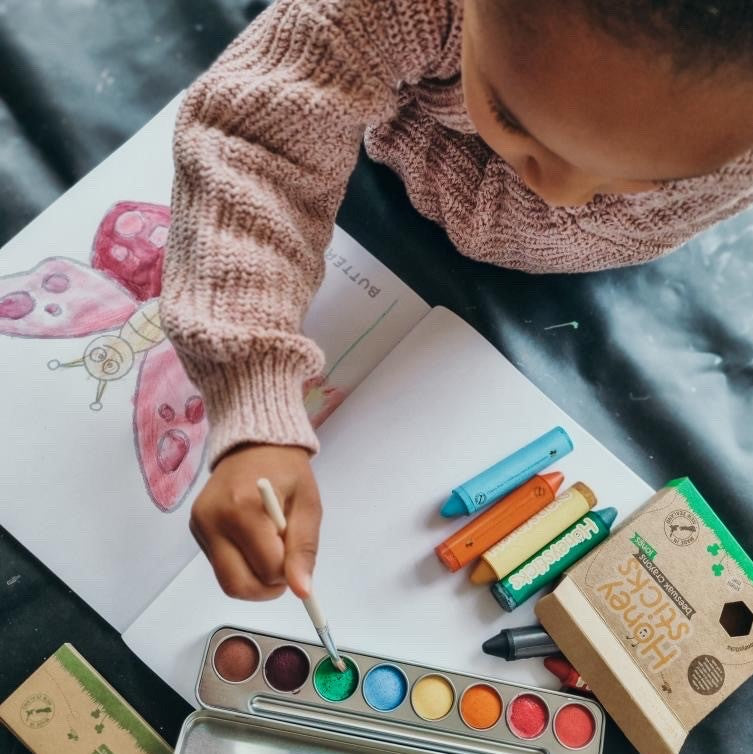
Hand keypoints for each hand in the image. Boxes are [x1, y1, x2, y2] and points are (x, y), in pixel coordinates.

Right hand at [189, 444, 321, 600]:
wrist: (255, 443)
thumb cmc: (287, 471)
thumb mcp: (308, 505)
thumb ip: (304, 549)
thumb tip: (303, 591)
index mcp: (244, 507)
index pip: (268, 568)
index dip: (289, 572)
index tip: (296, 555)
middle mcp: (214, 519)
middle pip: (238, 584)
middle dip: (267, 587)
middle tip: (283, 567)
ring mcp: (200, 525)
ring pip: (228, 581)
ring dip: (255, 578)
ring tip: (269, 548)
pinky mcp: (196, 529)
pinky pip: (219, 566)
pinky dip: (241, 565)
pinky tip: (252, 541)